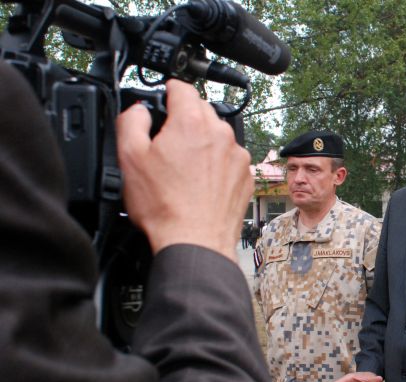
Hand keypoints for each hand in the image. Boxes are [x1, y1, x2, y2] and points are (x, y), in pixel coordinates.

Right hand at [116, 79, 252, 260]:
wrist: (196, 241)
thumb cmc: (165, 207)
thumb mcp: (130, 158)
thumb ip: (131, 122)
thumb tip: (139, 110)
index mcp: (191, 122)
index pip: (181, 88)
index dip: (167, 91)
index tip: (163, 98)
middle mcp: (220, 134)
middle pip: (201, 110)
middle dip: (184, 119)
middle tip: (167, 143)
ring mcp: (237, 156)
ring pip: (217, 135)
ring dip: (202, 143)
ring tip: (184, 169)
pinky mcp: (246, 176)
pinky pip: (230, 159)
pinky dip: (217, 164)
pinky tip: (201, 183)